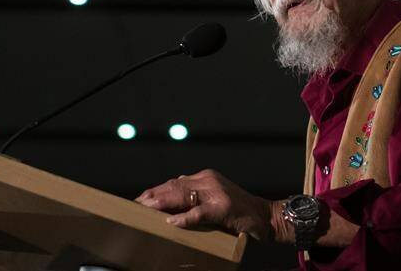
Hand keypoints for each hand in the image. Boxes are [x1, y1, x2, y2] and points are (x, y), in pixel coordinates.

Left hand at [134, 169, 282, 239]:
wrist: (266, 218)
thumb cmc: (239, 212)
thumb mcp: (214, 199)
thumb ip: (195, 197)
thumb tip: (170, 202)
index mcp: (205, 178)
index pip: (174, 182)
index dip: (155, 191)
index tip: (138, 200)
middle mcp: (209, 181)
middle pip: (174, 187)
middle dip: (153, 196)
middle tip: (134, 205)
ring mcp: (216, 193)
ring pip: (182, 195)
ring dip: (162, 203)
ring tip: (145, 209)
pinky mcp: (224, 209)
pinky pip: (199, 212)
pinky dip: (184, 218)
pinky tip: (172, 222)